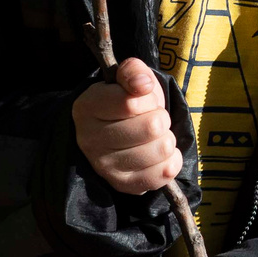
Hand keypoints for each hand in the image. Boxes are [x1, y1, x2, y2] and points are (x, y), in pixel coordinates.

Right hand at [72, 58, 182, 193]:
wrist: (118, 129)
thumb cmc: (125, 100)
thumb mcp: (128, 77)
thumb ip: (133, 71)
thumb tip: (143, 85)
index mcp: (86, 108)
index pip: (131, 102)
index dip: (148, 97)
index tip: (142, 98)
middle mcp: (89, 140)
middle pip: (152, 127)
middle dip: (160, 117)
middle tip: (151, 118)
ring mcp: (105, 167)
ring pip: (162, 148)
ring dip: (166, 138)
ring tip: (153, 136)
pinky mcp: (123, 185)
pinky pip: (165, 173)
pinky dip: (171, 160)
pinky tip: (158, 154)